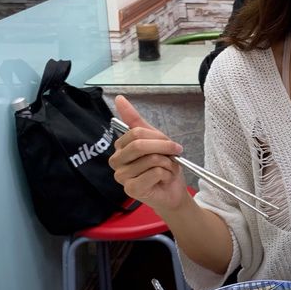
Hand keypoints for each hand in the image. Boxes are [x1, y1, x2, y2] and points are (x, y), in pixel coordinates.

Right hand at [108, 95, 189, 212]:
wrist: (173, 191)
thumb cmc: (163, 167)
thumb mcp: (154, 139)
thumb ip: (135, 120)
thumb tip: (119, 98)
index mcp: (120, 147)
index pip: (136, 133)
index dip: (159, 138)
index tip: (172, 145)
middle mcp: (116, 161)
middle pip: (140, 145)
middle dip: (164, 148)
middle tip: (173, 155)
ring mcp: (121, 176)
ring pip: (151, 159)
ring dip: (167, 164)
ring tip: (166, 170)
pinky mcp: (131, 189)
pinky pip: (154, 172)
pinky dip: (166, 174)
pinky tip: (163, 180)